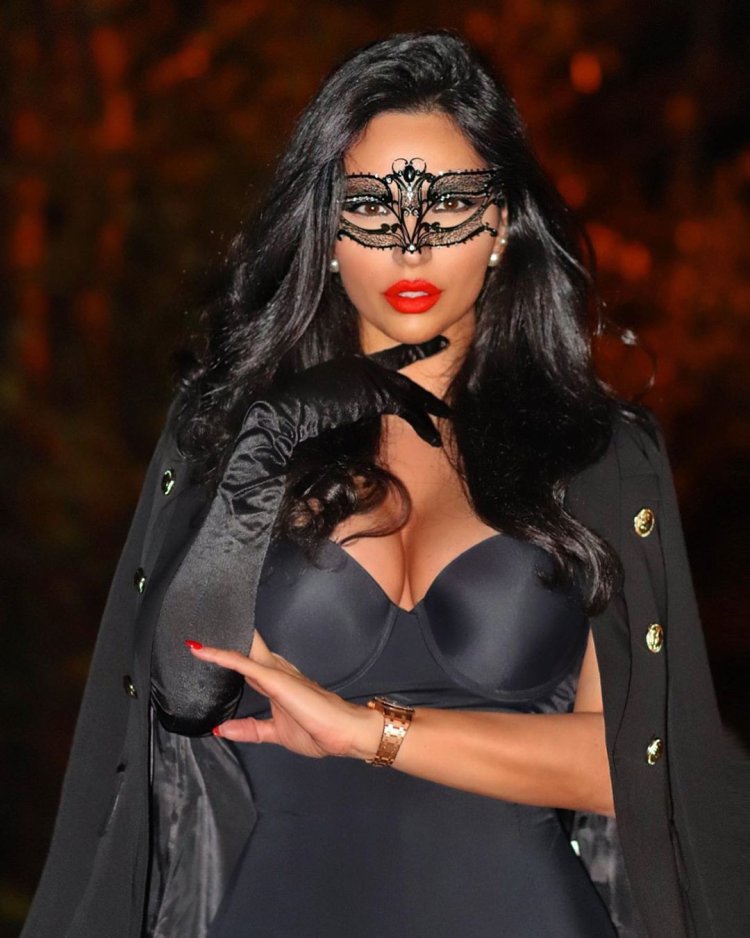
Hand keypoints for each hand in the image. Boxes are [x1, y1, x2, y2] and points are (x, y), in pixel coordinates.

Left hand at [186, 633, 381, 759]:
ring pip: (243, 651)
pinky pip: (244, 665)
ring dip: (220, 641)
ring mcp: (276, 674)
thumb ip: (250, 729)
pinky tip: (203, 651)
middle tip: (202, 622)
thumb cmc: (318, 731)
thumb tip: (222, 729)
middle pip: (246, 650)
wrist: (345, 733)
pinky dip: (223, 656)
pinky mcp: (276, 680)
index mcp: (277, 684)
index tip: (206, 646)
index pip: (247, 664)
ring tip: (196, 628)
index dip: (229, 653)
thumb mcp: (275, 733)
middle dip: (226, 637)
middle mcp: (276, 673)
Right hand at [250, 334, 452, 451]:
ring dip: (429, 406)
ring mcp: (370, 377)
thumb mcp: (323, 399)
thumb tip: (351, 409)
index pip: (390, 356)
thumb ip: (344, 398)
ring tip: (447, 415)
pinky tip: (435, 438)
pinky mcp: (376, 394)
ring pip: (409, 391)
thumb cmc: (295, 411)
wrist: (288, 413)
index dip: (414, 350)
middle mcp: (362, 365)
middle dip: (425, 373)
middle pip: (402, 374)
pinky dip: (423, 424)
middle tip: (448, 354)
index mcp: (351, 364)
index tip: (437, 342)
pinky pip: (408, 408)